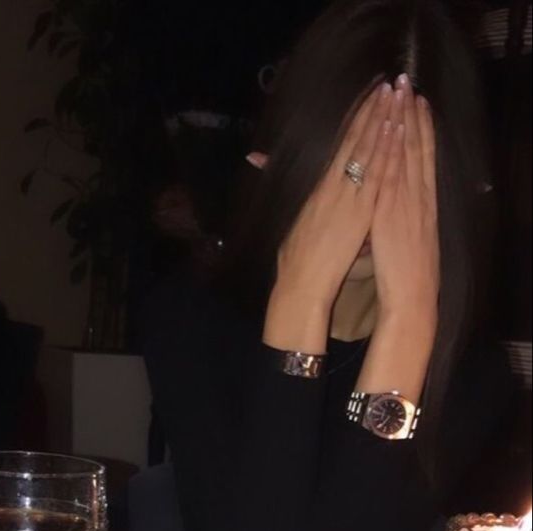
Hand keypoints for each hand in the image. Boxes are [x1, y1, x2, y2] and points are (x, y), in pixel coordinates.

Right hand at [264, 82, 393, 351]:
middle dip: (369, 112)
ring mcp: (345, 197)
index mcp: (316, 191)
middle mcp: (330, 187)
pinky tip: (395, 130)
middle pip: (352, 141)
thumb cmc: (296, 267)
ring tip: (393, 96)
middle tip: (384, 85)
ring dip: (380, 121)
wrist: (299, 287)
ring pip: (365, 151)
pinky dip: (385, 150)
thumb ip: (299, 205)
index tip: (365, 100)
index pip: (337, 149)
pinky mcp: (358, 211)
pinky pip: (376, 173)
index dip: (352, 123)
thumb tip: (293, 193)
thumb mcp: (293, 229)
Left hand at [370, 77, 439, 325]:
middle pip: (417, 148)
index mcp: (422, 207)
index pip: (423, 159)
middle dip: (412, 114)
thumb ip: (403, 223)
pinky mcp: (392, 212)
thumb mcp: (409, 244)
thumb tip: (395, 214)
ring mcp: (407, 203)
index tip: (418, 103)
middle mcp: (418, 199)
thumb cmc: (407, 280)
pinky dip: (394, 148)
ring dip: (404, 121)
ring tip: (400, 91)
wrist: (412, 301)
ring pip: (407, 154)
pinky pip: (393, 172)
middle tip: (408, 82)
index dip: (421, 129)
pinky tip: (392, 127)